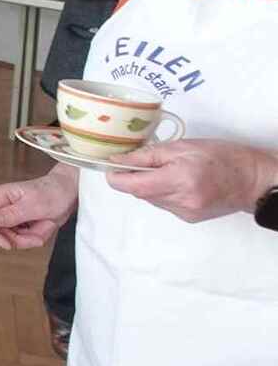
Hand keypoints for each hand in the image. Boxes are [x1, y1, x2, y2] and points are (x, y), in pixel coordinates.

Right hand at [0, 163, 78, 248]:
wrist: (70, 191)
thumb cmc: (53, 192)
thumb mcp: (32, 205)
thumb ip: (10, 214)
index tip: (7, 244)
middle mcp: (3, 207)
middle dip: (20, 239)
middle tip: (38, 237)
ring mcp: (12, 216)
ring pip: (13, 238)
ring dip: (32, 237)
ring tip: (47, 225)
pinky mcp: (22, 223)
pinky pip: (24, 238)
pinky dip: (37, 236)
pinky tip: (47, 225)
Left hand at [106, 139, 275, 223]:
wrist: (253, 181)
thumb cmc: (222, 157)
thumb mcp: (183, 147)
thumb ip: (147, 156)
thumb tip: (117, 161)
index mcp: (178, 180)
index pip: (132, 186)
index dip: (116, 176)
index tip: (111, 165)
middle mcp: (180, 201)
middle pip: (139, 192)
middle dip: (135, 177)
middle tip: (144, 160)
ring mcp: (184, 213)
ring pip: (150, 199)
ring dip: (150, 185)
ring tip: (169, 170)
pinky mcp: (188, 218)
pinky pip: (164, 204)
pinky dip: (163, 192)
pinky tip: (180, 182)